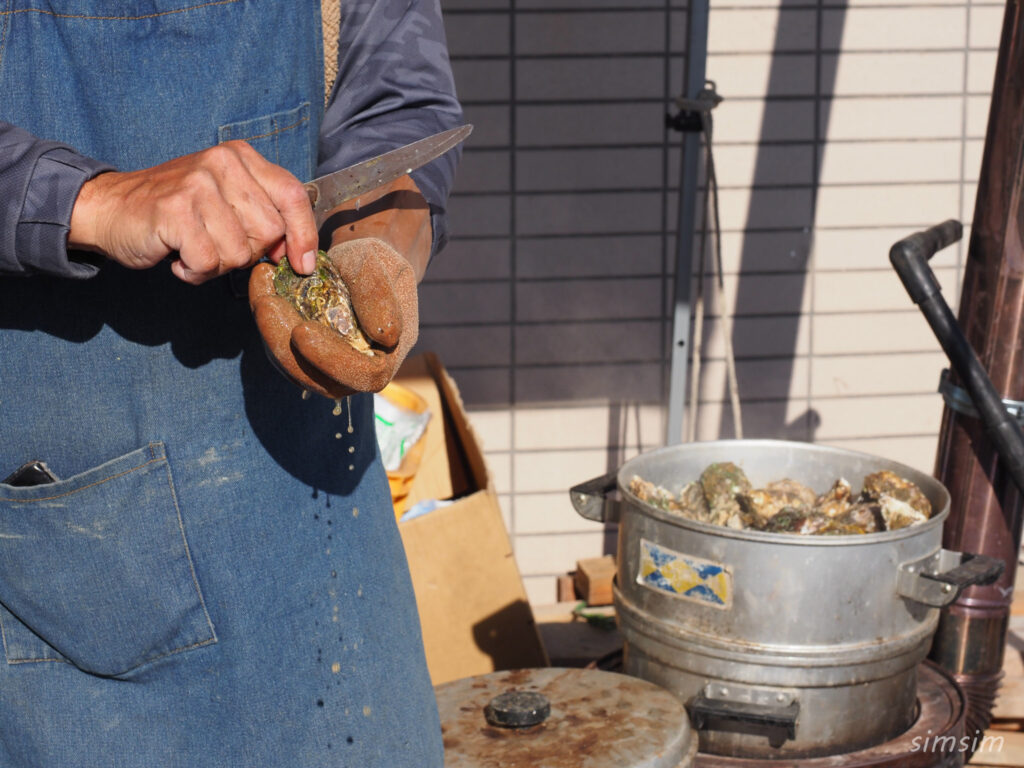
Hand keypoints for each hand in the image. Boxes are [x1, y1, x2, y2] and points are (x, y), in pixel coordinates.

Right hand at [68, 141, 317, 283]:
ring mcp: (198, 185)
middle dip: (247, 253)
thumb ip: (263, 214)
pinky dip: (194, 271)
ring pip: (240, 252)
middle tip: (216, 244)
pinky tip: (178, 256)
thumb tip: (299, 254)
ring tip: (194, 247)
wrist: (110, 208)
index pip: (293, 196)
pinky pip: (208, 262)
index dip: (304, 235)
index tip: (303, 264)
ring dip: (218, 264)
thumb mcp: (226, 199)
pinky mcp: (176, 211)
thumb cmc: (176, 211)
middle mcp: (222, 164)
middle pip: (269, 231)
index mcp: (241, 157)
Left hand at [249, 238, 417, 398]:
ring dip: (271, 334)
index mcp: (387, 356)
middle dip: (288, 347)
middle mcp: (358, 372)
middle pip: (320, 380)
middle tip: (267, 305)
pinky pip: (282, 352)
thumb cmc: (376, 264)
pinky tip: (261, 289)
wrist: (362, 265)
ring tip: (262, 294)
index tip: (302, 330)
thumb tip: (384, 336)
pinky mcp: (303, 358)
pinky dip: (267, 323)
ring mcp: (328, 370)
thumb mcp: (379, 266)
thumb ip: (379, 297)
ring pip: (294, 369)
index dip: (333, 359)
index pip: (364, 374)